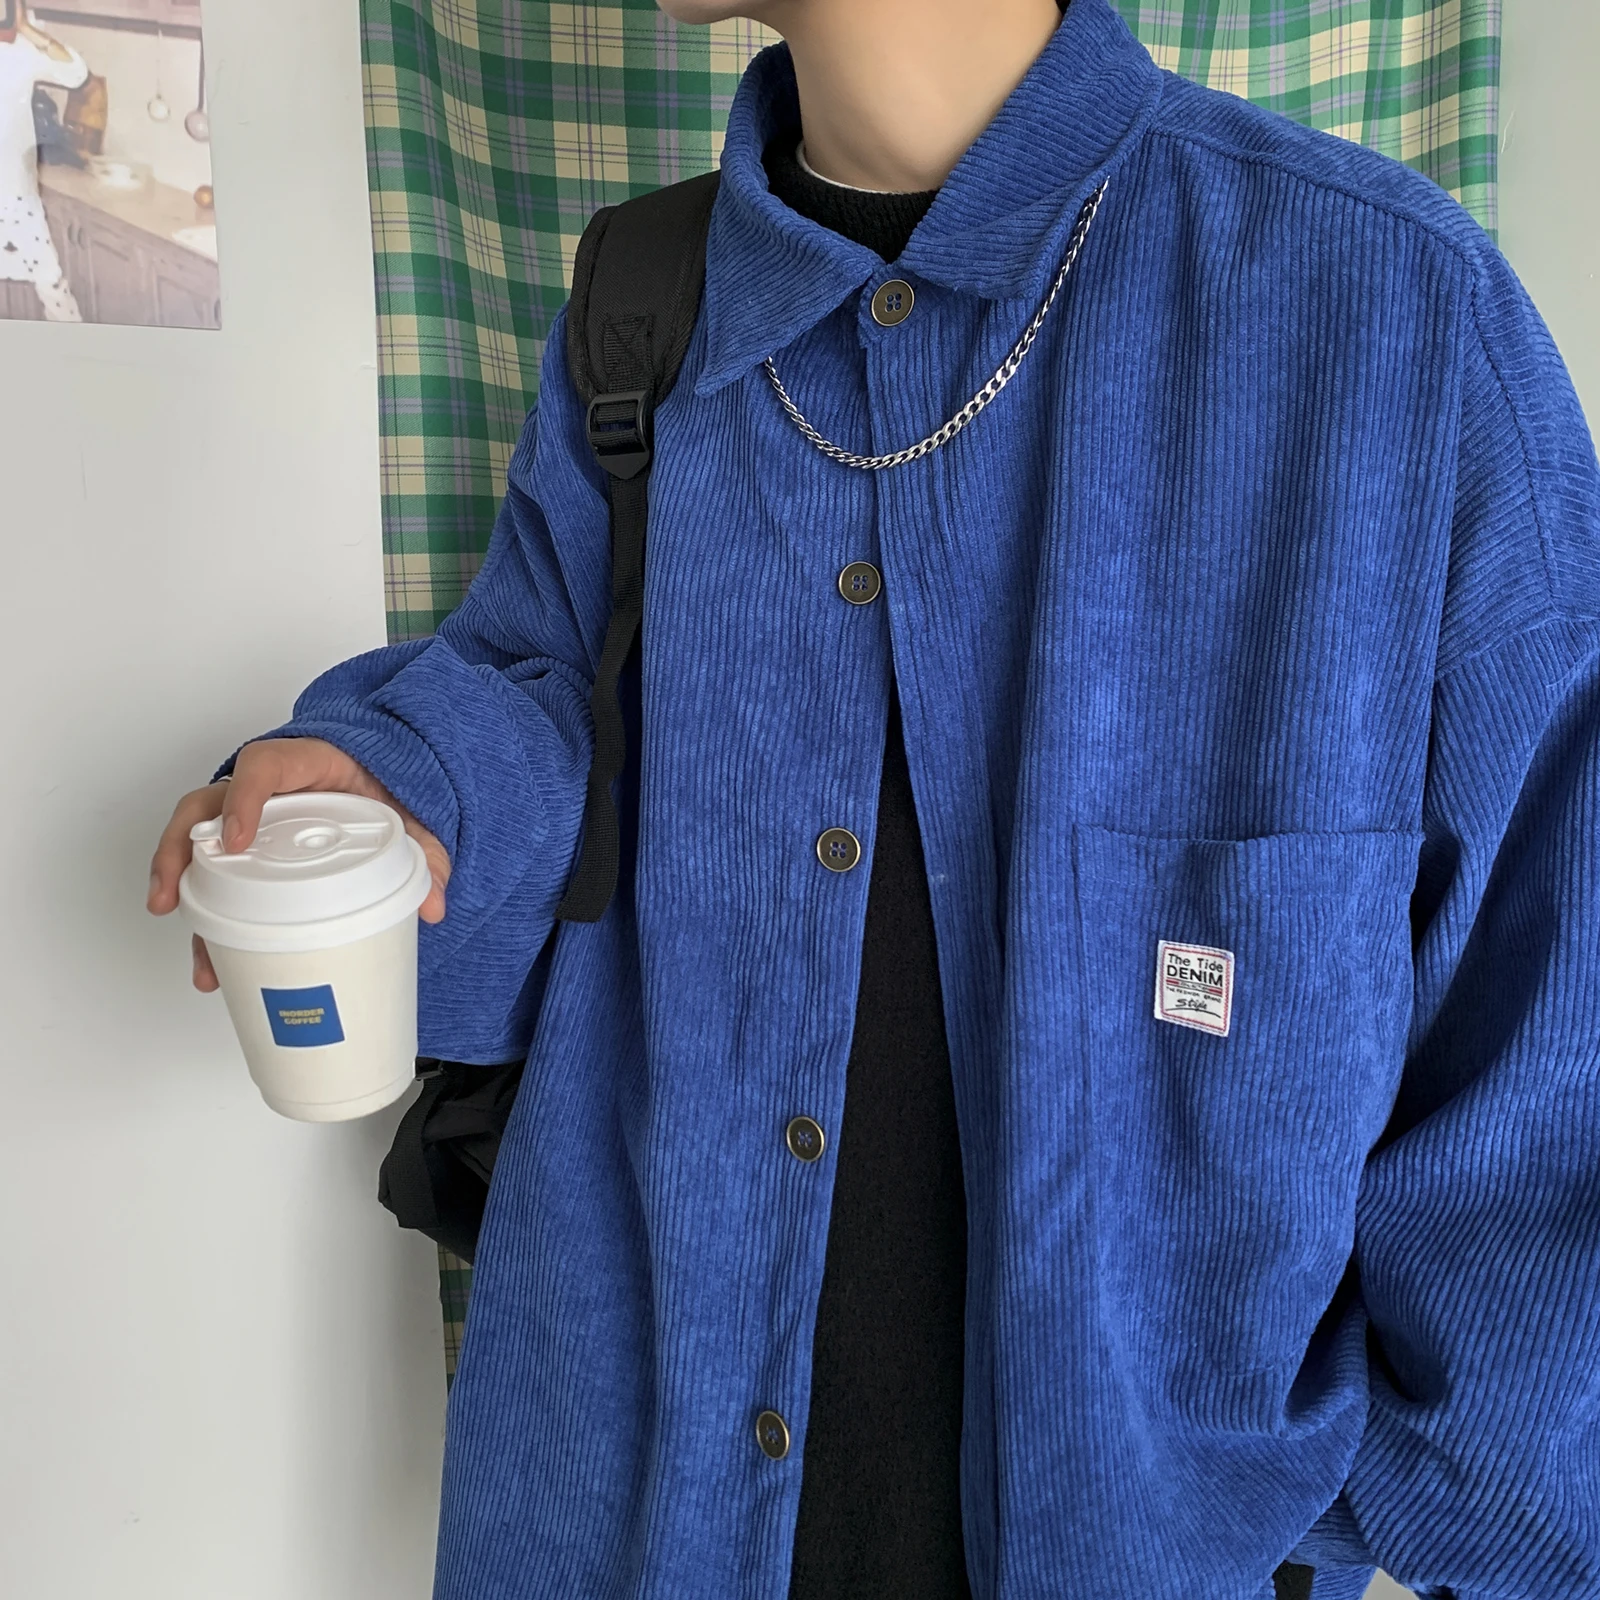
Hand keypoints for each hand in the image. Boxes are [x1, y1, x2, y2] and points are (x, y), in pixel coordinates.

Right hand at [147, 737, 451, 992]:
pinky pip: (214, 870)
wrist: (384, 778)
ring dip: (175, 881)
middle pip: (204, 804)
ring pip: (196, 838)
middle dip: (178, 849)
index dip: (243, 800)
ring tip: (172, 926)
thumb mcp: (411, 814)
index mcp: (307, 763)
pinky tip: (209, 956)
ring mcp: (249, 814)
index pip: (262, 765)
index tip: (236, 841)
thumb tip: (434, 904)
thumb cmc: (386, 787)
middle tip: (171, 895)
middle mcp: (267, 786)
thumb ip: (426, 852)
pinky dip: (205, 911)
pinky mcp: (247, 846)